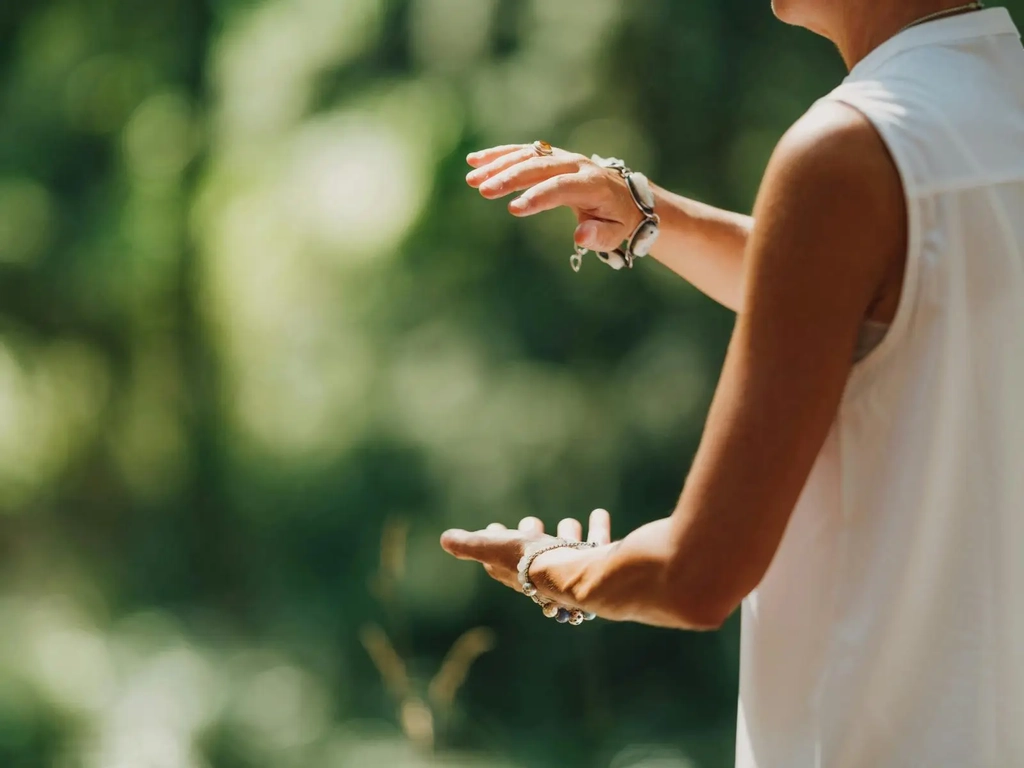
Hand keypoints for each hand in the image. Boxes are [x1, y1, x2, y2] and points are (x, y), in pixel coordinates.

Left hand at [440, 509, 612, 591]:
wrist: (575, 576)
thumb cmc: (530, 563)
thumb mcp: (494, 549)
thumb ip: (469, 545)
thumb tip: (444, 539)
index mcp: (517, 573)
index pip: (501, 560)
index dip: (495, 544)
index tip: (492, 528)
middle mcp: (545, 574)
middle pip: (536, 556)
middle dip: (533, 539)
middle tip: (530, 522)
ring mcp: (571, 569)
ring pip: (568, 549)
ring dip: (566, 535)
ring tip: (568, 522)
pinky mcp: (595, 563)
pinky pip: (596, 542)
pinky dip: (596, 527)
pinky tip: (599, 513)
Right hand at [465, 144, 643, 253]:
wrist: (626, 195)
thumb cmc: (617, 220)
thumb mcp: (615, 234)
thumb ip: (599, 236)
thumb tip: (580, 236)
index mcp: (593, 184)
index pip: (561, 187)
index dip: (537, 196)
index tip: (513, 209)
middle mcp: (577, 164)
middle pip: (540, 166)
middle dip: (511, 177)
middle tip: (484, 191)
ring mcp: (562, 157)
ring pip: (528, 155)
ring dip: (499, 165)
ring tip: (473, 179)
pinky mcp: (551, 155)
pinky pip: (523, 151)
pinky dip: (499, 155)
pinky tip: (475, 161)